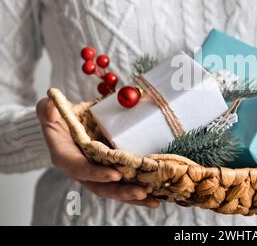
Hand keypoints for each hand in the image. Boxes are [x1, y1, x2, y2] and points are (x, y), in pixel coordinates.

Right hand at [36, 98, 158, 207]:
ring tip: (154, 201)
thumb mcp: (48, 111)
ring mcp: (97, 174)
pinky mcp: (109, 173)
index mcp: (66, 158)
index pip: (81, 169)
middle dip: (121, 192)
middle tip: (141, 193)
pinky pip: (124, 185)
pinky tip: (157, 197)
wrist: (65, 126)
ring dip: (134, 197)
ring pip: (115, 190)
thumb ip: (47, 110)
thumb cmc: (58, 119)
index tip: (115, 175)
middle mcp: (82, 171)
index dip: (97, 174)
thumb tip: (51, 107)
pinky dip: (138, 193)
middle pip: (101, 187)